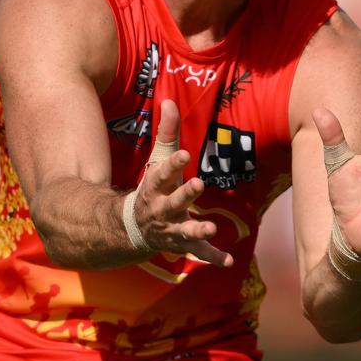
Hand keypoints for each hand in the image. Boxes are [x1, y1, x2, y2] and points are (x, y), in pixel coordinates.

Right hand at [132, 100, 233, 266]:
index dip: (172, 163)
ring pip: (183, 231)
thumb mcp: (157, 161)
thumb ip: (167, 133)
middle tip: (198, 185)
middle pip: (173, 202)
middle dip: (185, 195)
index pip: (162, 173)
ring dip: (197, 231)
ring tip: (211, 228)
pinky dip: (212, 257)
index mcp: (155, 187)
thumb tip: (170, 100)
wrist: (132, 227)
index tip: (184, 154)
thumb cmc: (152, 188)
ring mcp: (171, 229)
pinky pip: (197, 253)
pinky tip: (228, 260)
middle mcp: (161, 209)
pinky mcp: (182, 244)